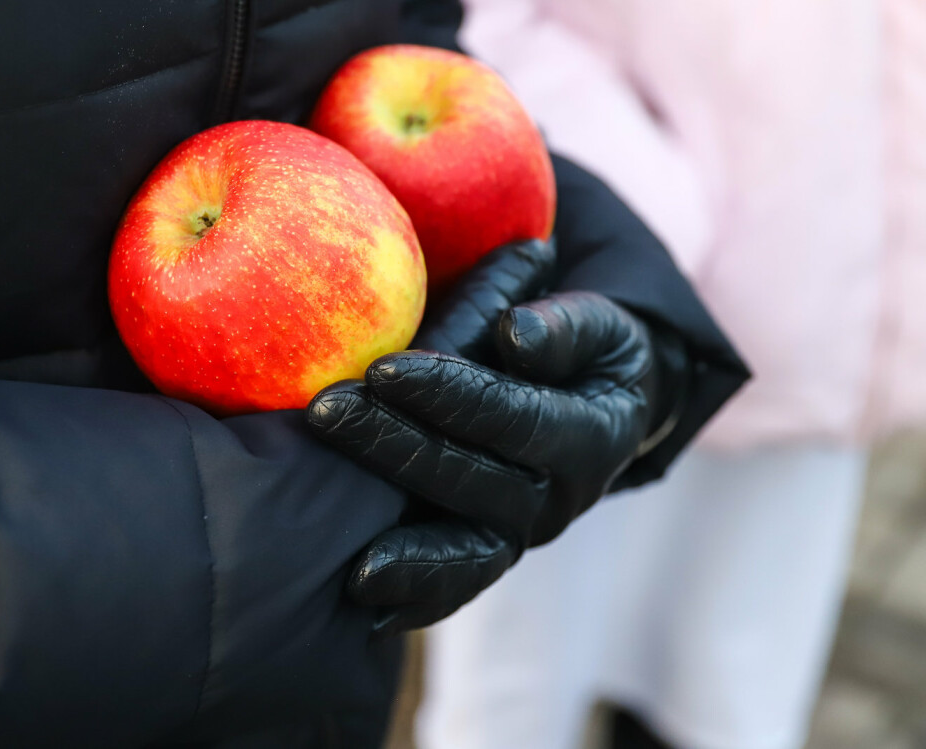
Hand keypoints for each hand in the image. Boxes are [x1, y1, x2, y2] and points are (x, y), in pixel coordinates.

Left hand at [307, 240, 679, 634]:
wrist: (599, 412)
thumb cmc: (585, 351)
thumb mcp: (597, 326)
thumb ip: (562, 327)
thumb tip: (514, 334)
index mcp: (589, 435)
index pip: (512, 417)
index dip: (448, 394)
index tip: (382, 369)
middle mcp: (558, 498)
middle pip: (470, 479)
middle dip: (393, 445)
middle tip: (326, 411)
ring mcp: (521, 533)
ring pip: (464, 551)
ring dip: (403, 549)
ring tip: (347, 547)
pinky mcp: (488, 552)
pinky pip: (452, 585)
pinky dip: (412, 596)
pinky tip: (359, 599)